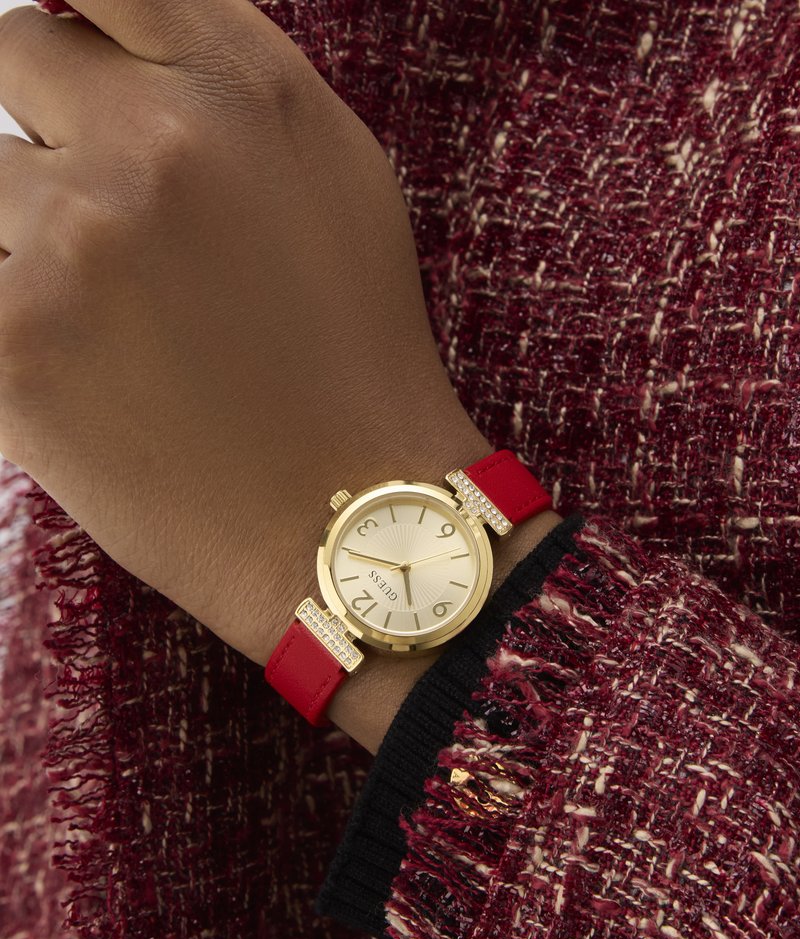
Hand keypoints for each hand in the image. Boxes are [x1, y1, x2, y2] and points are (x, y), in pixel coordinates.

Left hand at [0, 0, 486, 669]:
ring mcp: (77, 237)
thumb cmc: (353, 361)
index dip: (64, 27)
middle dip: (39, 130)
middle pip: (7, 53)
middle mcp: (159, 139)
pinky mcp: (11, 342)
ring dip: (25, 240)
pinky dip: (14, 328)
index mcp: (246, 89)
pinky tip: (83, 374)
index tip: (55, 81)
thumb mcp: (335, 182)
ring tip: (109, 325)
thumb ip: (225, 85)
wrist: (352, 517)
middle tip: (91, 224)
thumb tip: (105, 34)